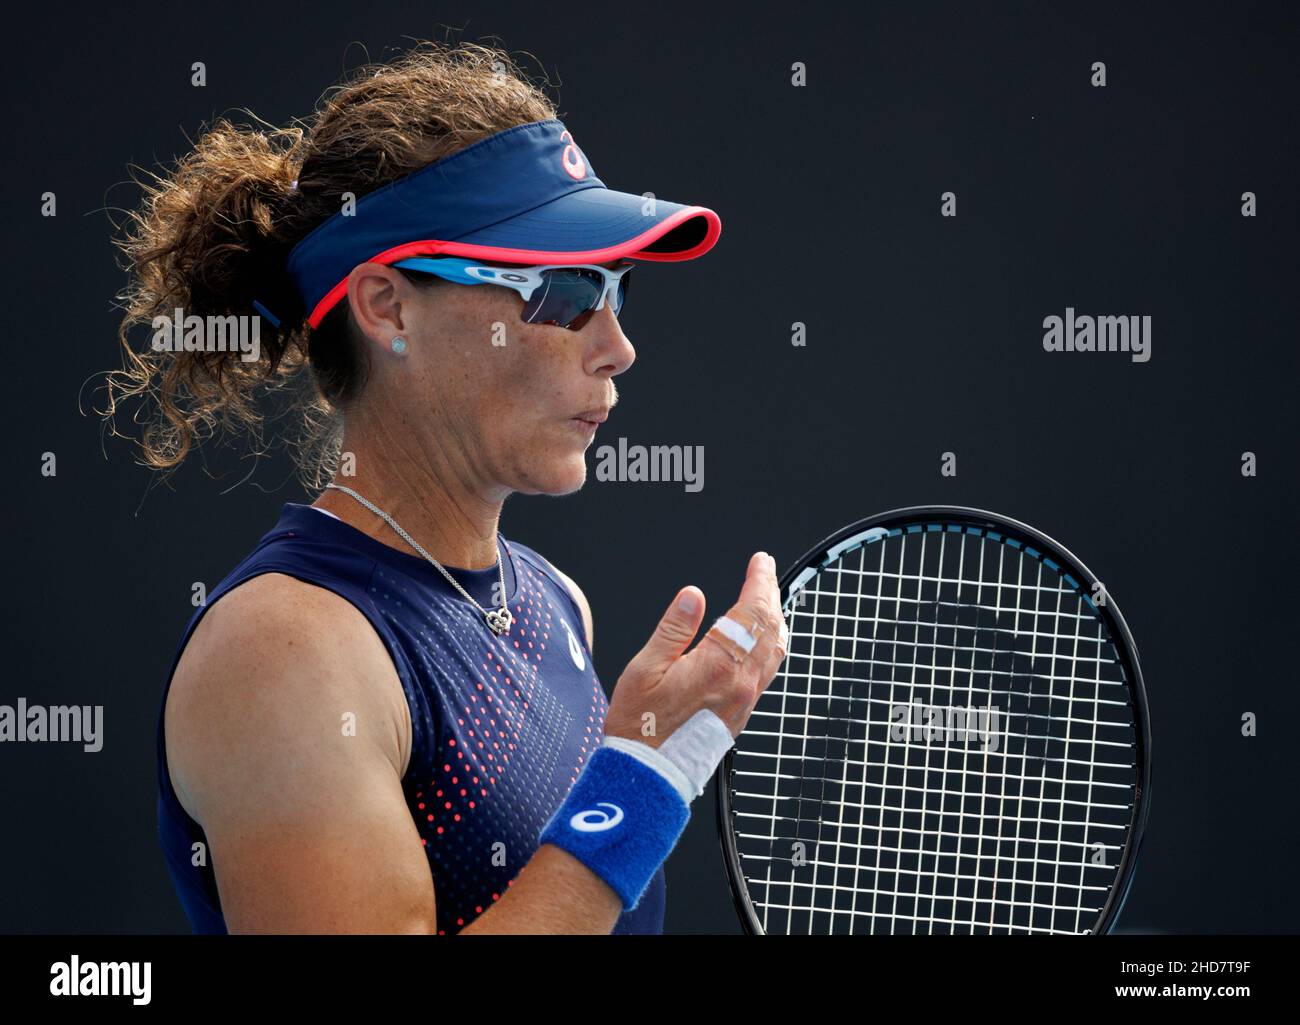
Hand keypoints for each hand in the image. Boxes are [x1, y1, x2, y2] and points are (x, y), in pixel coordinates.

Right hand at [605, 551, 787, 747]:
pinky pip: (768, 671)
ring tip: (768, 599)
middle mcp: (741, 683)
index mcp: (718, 665)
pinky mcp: (742, 714)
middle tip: (766, 571)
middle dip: (770, 594)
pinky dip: (770, 645)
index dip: (759, 582)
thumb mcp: (646, 668)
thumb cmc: (640, 725)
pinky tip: (760, 640)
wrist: (649, 775)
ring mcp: (745, 700)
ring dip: (774, 620)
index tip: (762, 561)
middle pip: (770, 628)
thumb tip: (692, 595)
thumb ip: (673, 629)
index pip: (751, 612)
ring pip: (775, 651)